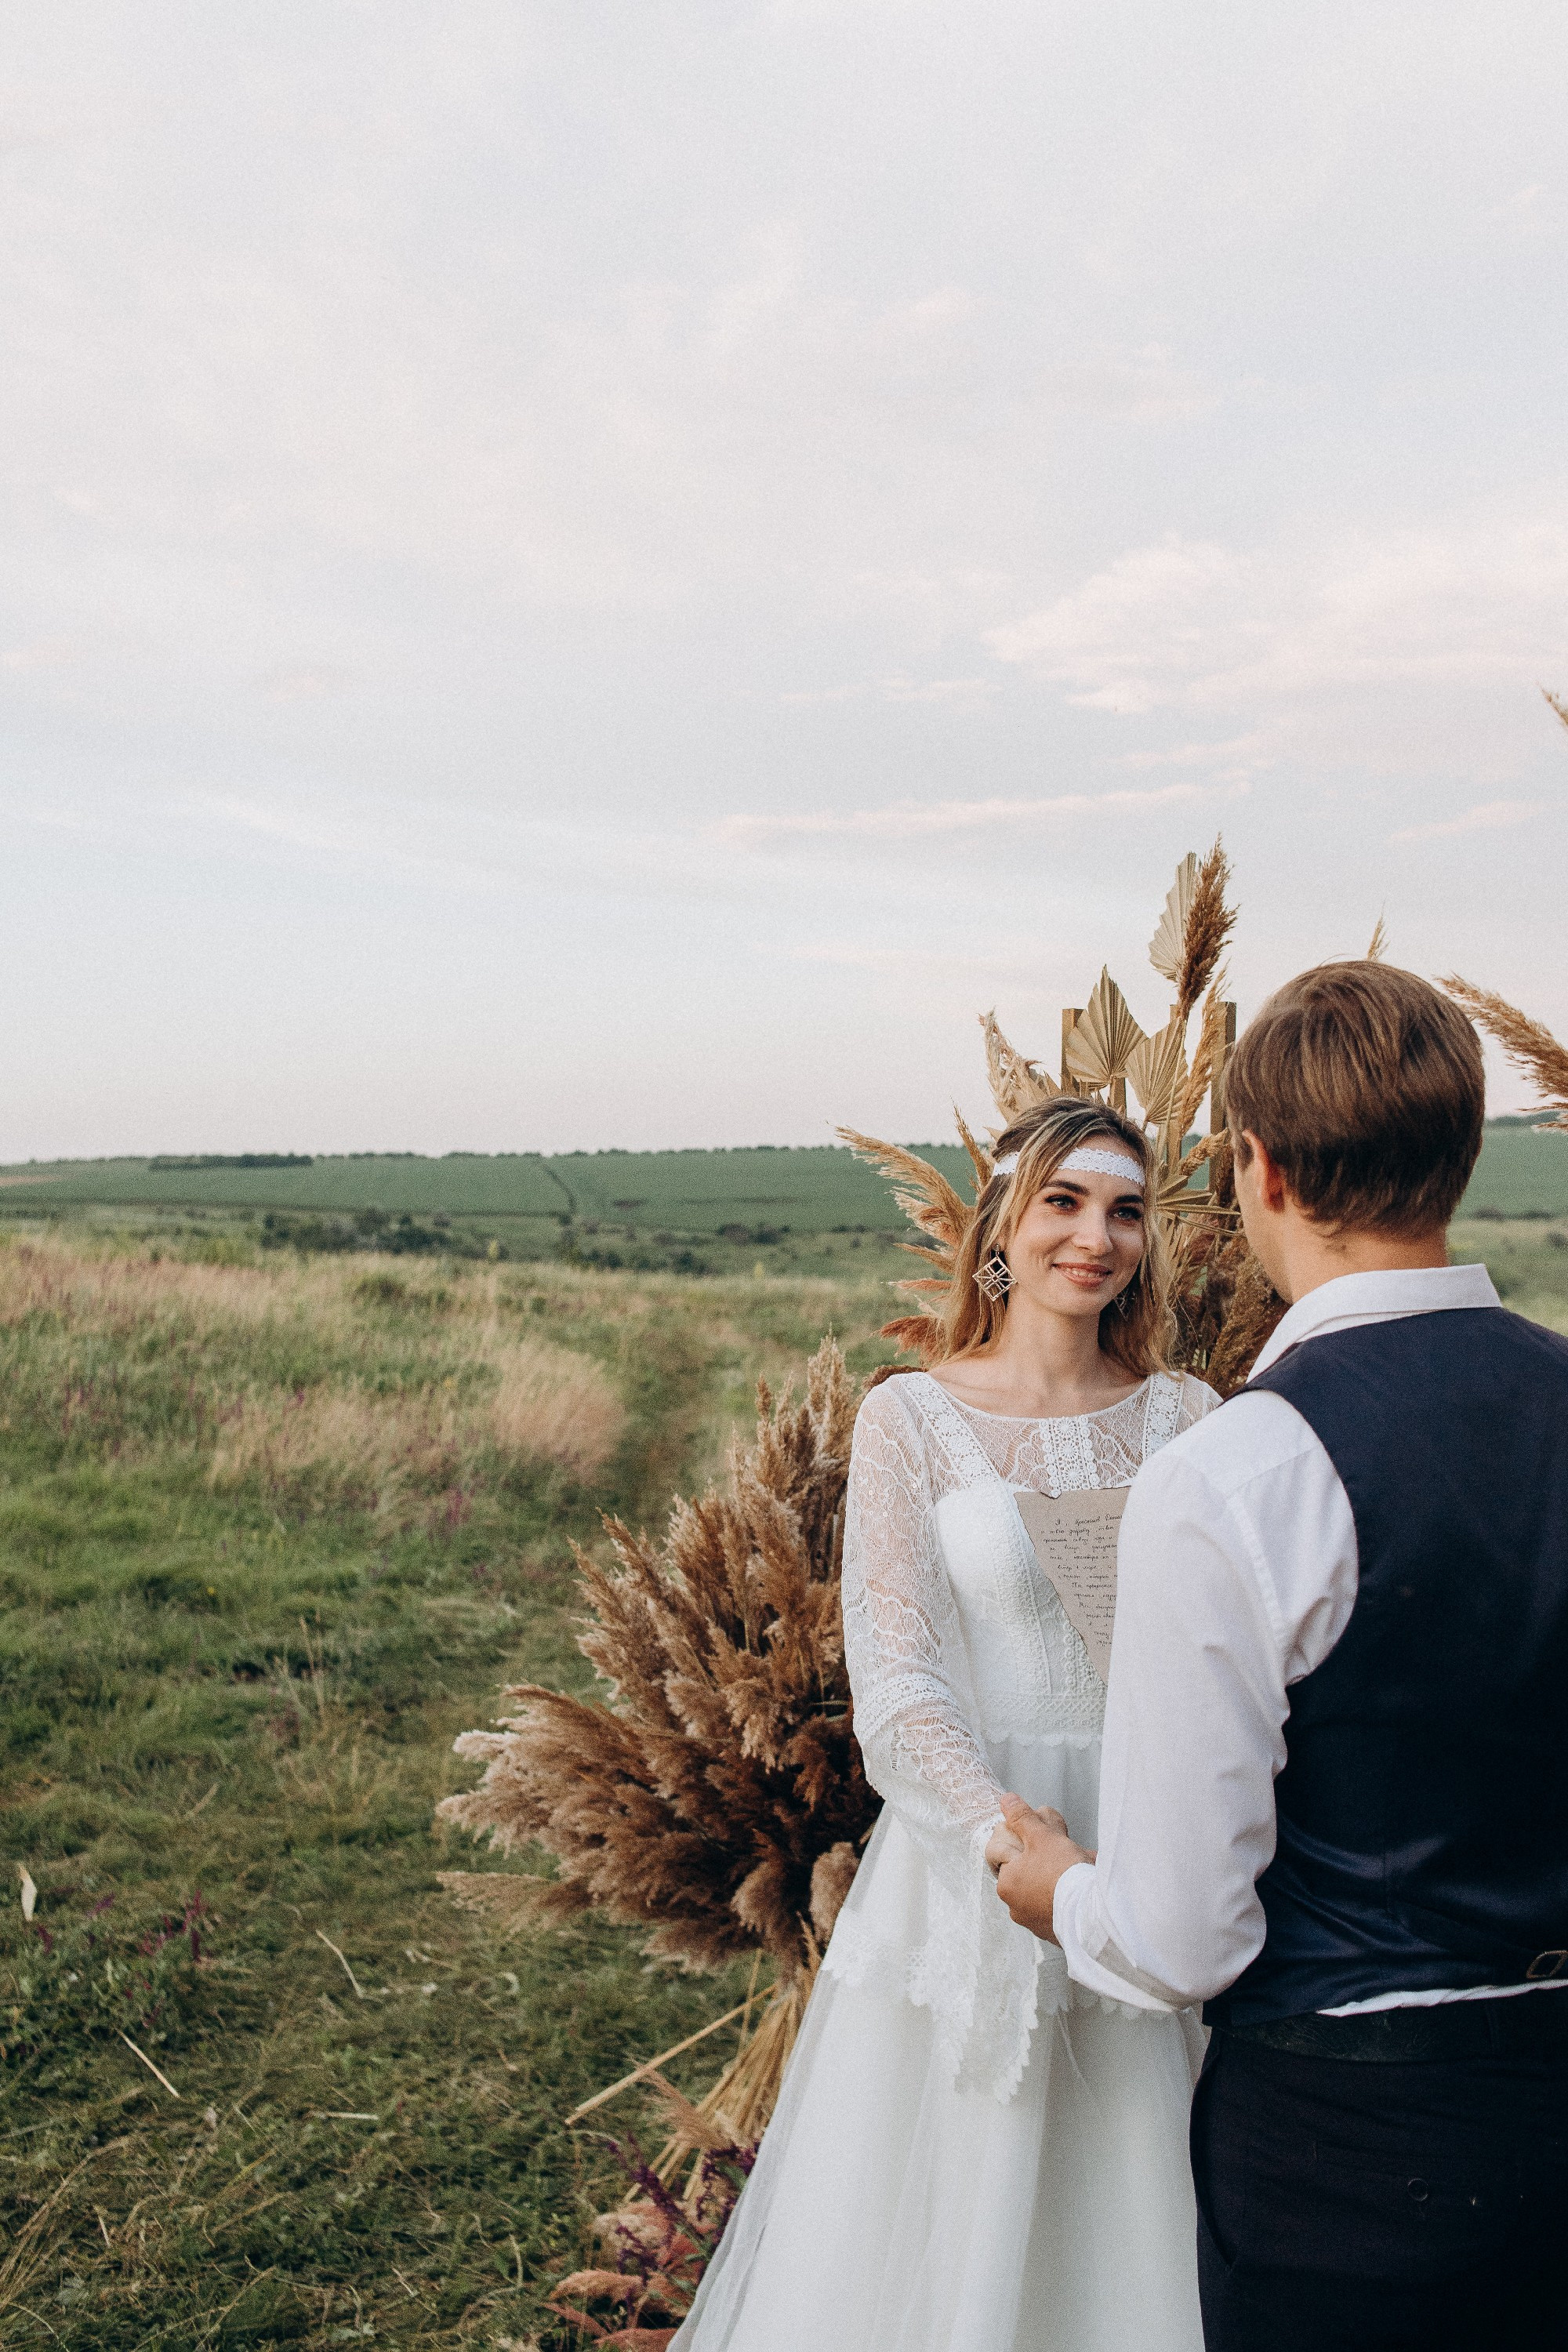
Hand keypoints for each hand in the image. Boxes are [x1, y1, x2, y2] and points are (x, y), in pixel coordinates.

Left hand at [991, 1792, 1093, 1944]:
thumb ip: (1022, 1818)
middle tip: (1066, 1854)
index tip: (1046, 1841)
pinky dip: (1065, 1898)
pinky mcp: (1054, 1933)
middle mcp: (1015, 1908)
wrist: (1093, 1913)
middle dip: (1045, 1860)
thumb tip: (1006, 1800)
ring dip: (1056, 1879)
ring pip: (1043, 1891)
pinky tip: (1079, 1890)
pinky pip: (1057, 1908)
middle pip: (1028, 1874)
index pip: (1008, 1854)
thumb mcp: (1041, 1837)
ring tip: (1077, 1870)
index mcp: (1006, 1885)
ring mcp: (1035, 1923)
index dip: (1029, 1842)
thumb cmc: (1064, 1874)